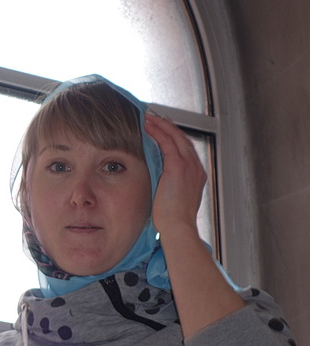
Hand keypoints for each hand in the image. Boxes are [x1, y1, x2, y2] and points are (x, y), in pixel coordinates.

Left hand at [143, 112, 206, 238]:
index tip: (162, 132)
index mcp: (197, 176)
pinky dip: (157, 131)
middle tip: (154, 118)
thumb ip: (170, 187)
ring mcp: (189, 165)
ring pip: (175, 136)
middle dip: (168, 126)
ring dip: (161, 124)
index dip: (173, 138)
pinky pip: (166, 141)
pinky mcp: (178, 166)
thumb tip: (160, 184)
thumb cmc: (174, 221)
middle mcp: (196, 167)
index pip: (185, 150)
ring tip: (148, 118)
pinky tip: (148, 127)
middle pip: (182, 139)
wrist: (178, 227)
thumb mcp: (175, 200)